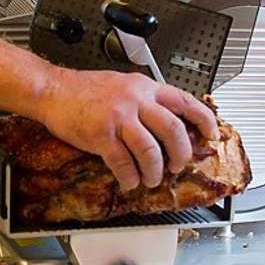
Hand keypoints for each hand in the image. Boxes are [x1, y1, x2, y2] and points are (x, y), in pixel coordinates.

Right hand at [36, 67, 219, 191]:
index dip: (203, 120)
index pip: (184, 101)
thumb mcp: (123, 83)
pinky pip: (123, 163)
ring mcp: (118, 117)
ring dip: (155, 171)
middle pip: (173, 129)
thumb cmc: (84, 89)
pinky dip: (130, 177)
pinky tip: (129, 181)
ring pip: (151, 150)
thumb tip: (167, 118)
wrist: (53, 90)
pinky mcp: (101, 135)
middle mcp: (135, 100)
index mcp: (144, 87)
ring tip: (152, 178)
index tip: (212, 134)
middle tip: (179, 165)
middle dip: (181, 153)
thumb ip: (145, 98)